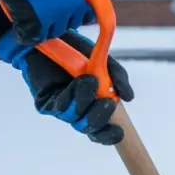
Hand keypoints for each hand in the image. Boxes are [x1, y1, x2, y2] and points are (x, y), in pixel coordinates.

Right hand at [0, 0, 99, 44]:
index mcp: (81, 0)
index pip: (88, 17)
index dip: (79, 12)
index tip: (72, 9)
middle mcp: (68, 12)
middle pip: (70, 25)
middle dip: (63, 18)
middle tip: (52, 7)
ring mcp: (50, 19)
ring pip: (52, 32)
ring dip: (47, 27)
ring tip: (37, 14)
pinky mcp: (31, 23)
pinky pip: (32, 38)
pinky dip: (28, 35)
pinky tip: (25, 28)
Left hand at [0, 29, 134, 145]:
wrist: (52, 39)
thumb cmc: (79, 53)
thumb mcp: (106, 64)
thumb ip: (119, 80)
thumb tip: (128, 98)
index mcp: (96, 107)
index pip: (104, 131)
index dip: (111, 135)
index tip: (119, 131)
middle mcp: (79, 112)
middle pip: (91, 130)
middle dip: (100, 119)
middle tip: (107, 102)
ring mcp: (63, 109)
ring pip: (76, 119)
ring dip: (85, 101)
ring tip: (89, 80)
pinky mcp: (46, 104)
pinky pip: (60, 108)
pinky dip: (71, 96)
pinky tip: (76, 82)